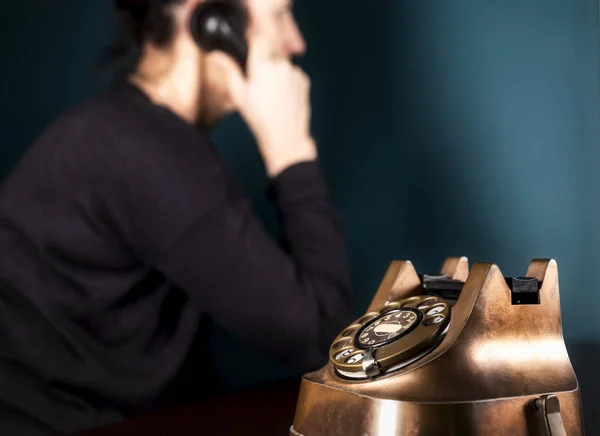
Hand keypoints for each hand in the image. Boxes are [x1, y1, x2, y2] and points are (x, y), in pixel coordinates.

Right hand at [210, 36, 316, 176]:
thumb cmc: (260, 119)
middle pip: (270, 52)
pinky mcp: (304, 80)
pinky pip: (292, 73)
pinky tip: (282, 97)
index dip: (253, 41)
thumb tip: (216, 55)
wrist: (286, 137)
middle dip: (264, 62)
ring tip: (271, 94)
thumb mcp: (239, 95)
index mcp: (262, 65)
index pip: (258, 38)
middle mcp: (281, 64)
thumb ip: (229, 70)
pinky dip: (287, 80)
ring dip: (276, 71)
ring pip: (281, 63)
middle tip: (258, 83)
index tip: (249, 49)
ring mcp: (294, 72)